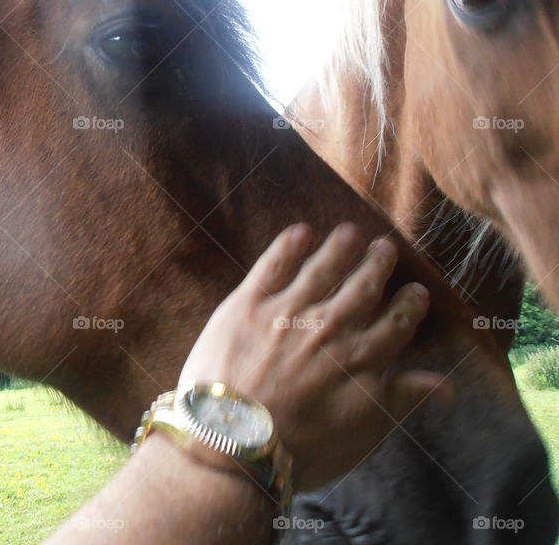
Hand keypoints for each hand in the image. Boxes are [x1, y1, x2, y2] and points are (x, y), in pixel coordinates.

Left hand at [180, 223, 450, 490]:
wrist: (233, 442)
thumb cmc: (301, 448)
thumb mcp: (362, 432)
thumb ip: (401, 400)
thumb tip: (447, 386)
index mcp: (361, 358)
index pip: (396, 323)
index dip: (408, 305)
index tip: (416, 290)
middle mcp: (330, 327)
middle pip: (361, 287)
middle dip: (376, 265)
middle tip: (385, 246)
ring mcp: (288, 312)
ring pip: (321, 268)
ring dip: (339, 248)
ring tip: (349, 231)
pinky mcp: (247, 304)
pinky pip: (273, 265)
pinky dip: (289, 246)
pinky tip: (300, 232)